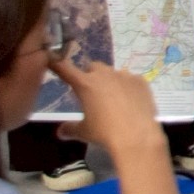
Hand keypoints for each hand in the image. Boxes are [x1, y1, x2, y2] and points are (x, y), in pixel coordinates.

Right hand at [50, 58, 165, 156]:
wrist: (136, 135)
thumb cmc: (104, 132)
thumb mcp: (83, 132)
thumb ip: (70, 128)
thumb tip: (60, 131)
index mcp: (85, 84)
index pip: (65, 69)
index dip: (57, 63)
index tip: (52, 58)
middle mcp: (105, 74)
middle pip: (93, 67)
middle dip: (89, 75)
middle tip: (90, 91)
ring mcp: (125, 75)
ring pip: (113, 72)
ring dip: (109, 80)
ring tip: (113, 99)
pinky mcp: (142, 81)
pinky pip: (131, 79)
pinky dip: (128, 87)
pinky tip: (130, 101)